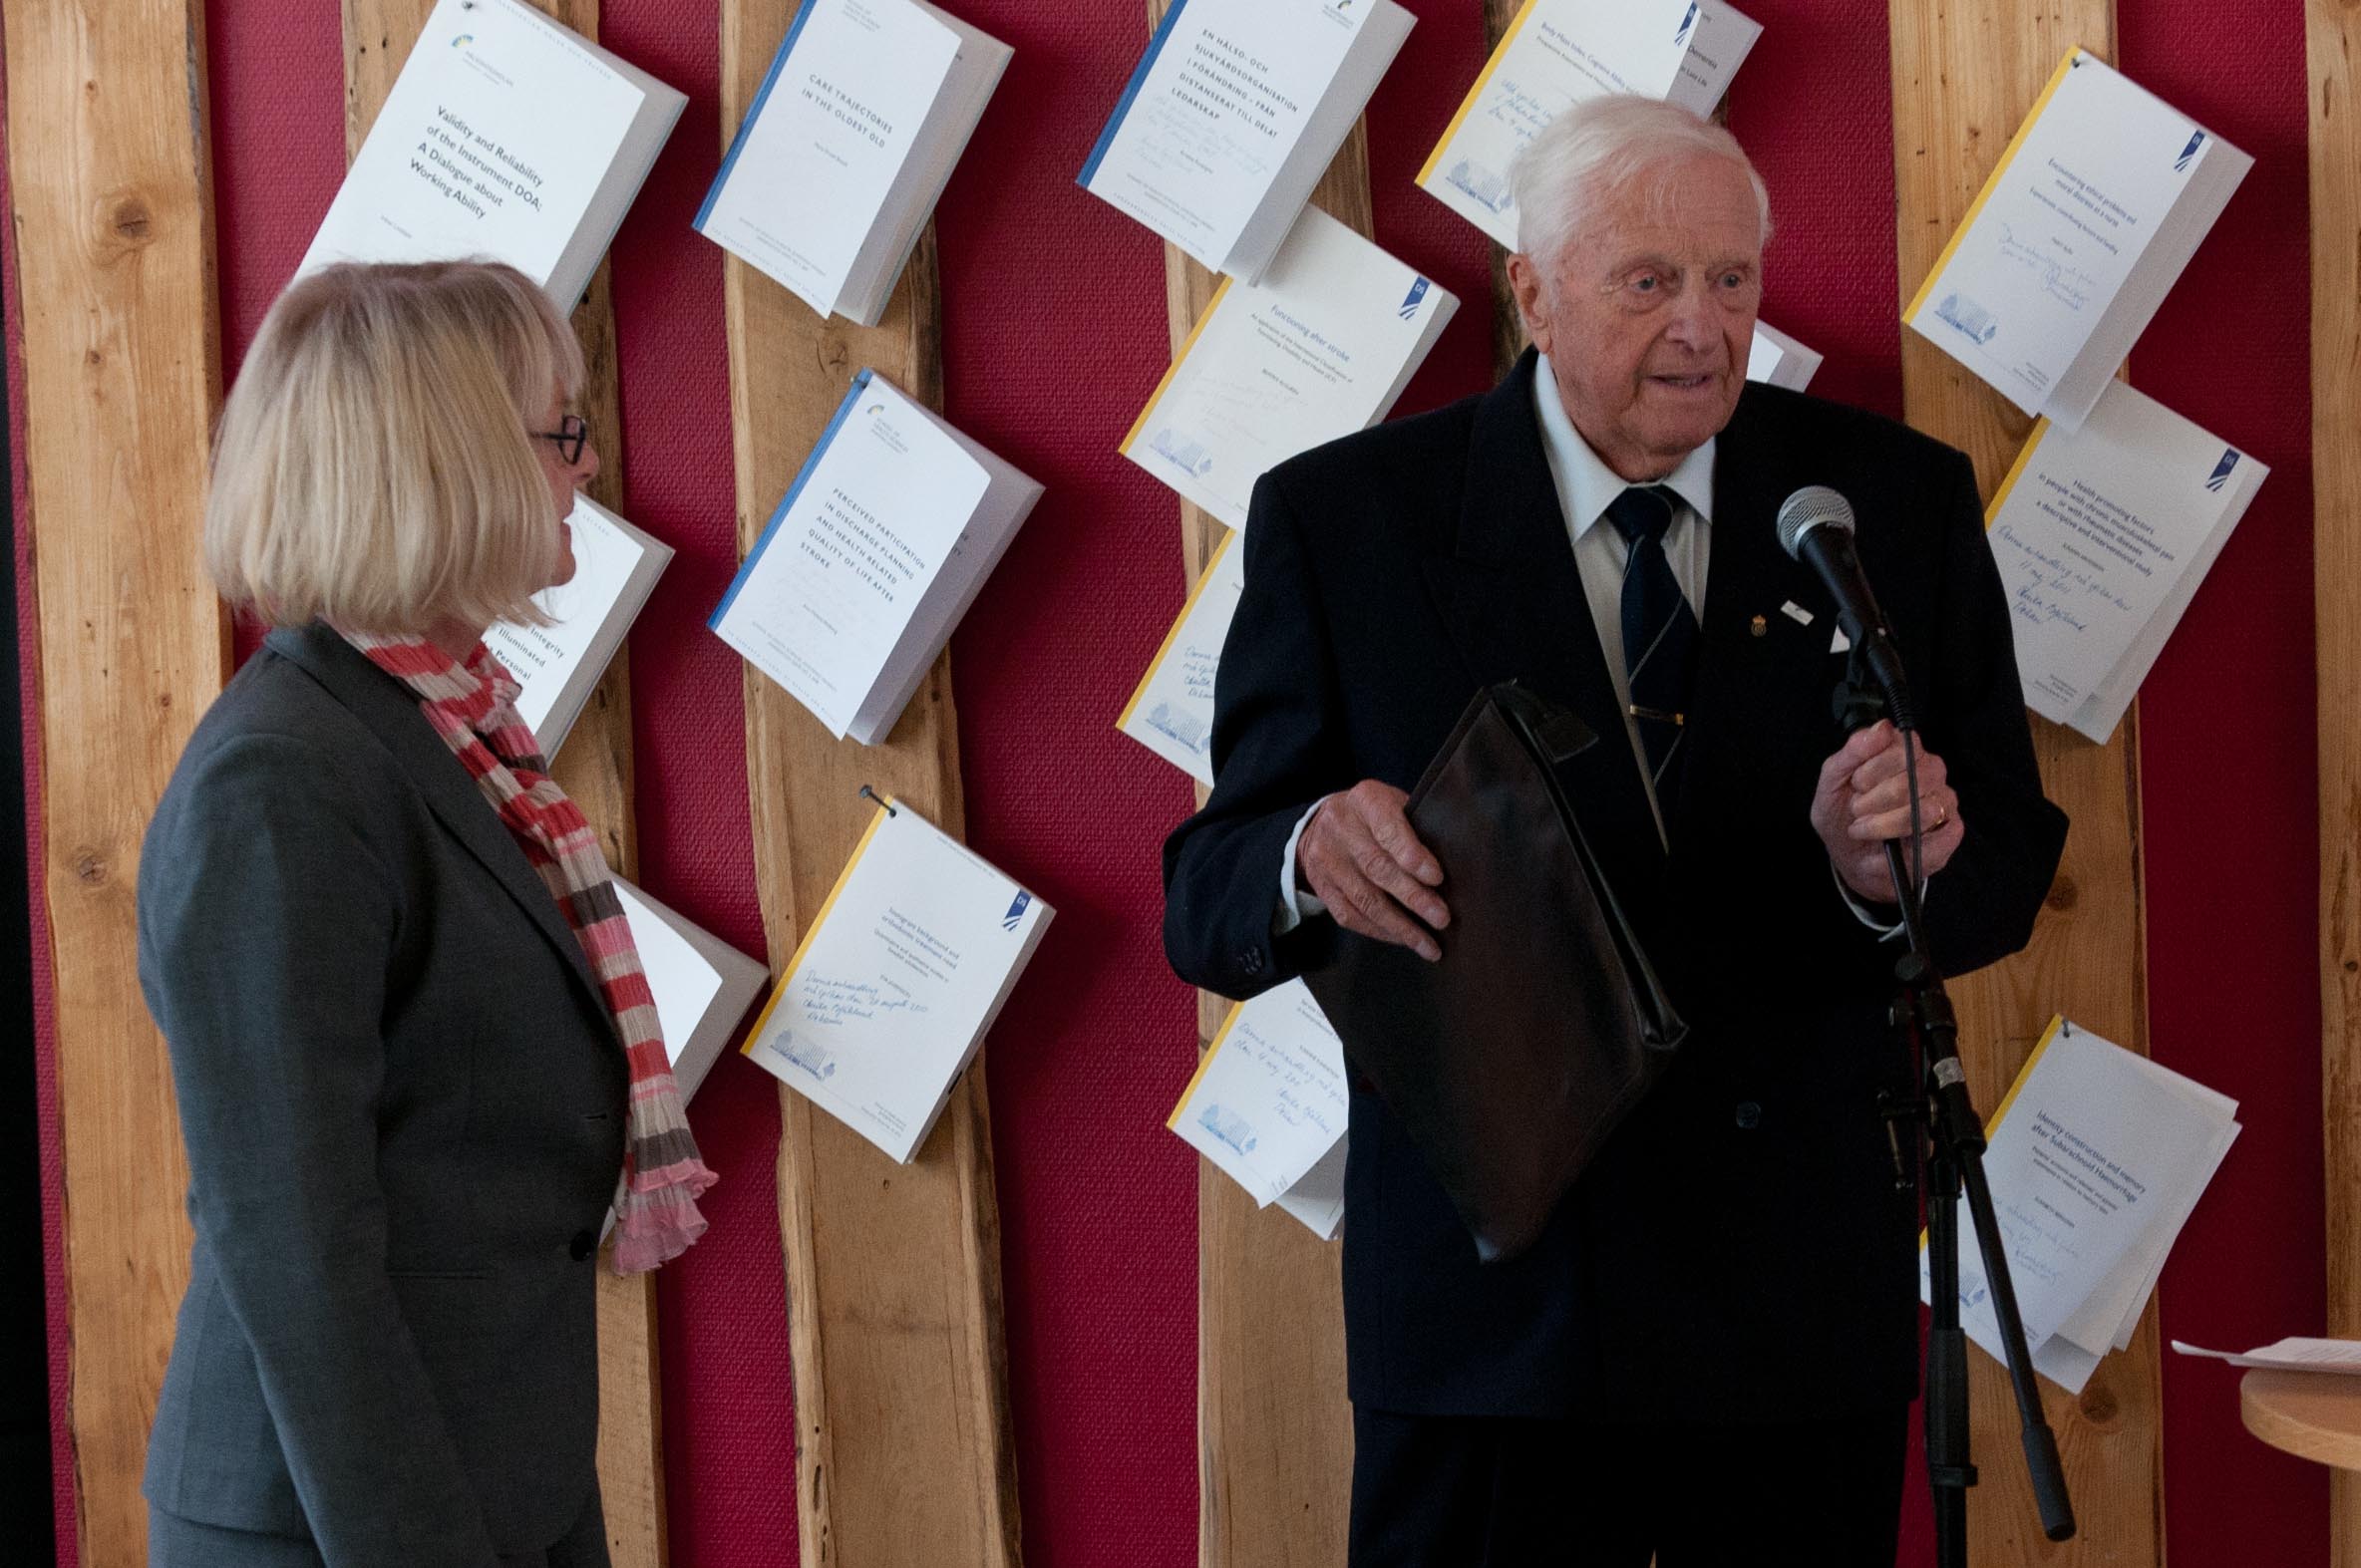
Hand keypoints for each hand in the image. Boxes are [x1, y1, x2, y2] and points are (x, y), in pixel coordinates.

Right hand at [1296, 781, 1449, 960]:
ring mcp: (1327, 860)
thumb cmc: (1375, 815)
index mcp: (1365, 800)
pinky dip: (1380, 932)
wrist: (1322, 824)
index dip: (1412, 854)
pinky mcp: (1322, 887)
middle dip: (1413, 897)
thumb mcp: (1395, 803)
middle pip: (1377, 868)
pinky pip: (1350, 916)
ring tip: (1428, 943)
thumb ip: (1417, 827)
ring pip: (1364, 899)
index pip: (1388, 828)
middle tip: (1441, 917)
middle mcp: (1341, 828)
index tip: (1437, 877)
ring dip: (1400, 925)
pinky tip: (1402, 940)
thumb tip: (1455, 864)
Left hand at [1810, 721, 1964, 904]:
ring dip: (1883, 824)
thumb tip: (1881, 727)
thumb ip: (1852, 752)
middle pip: (1914, 776)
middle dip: (1874, 799)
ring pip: (1924, 810)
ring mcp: (1944, 802)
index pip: (1905, 744)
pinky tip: (1885, 845)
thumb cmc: (1842, 814)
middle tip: (1857, 809)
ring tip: (1863, 827)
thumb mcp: (1832, 782)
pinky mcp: (1950, 833)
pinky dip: (1900, 845)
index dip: (1874, 767)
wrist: (1848, 854)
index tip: (1856, 784)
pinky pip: (1935, 839)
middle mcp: (1930, 772)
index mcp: (1904, 752)